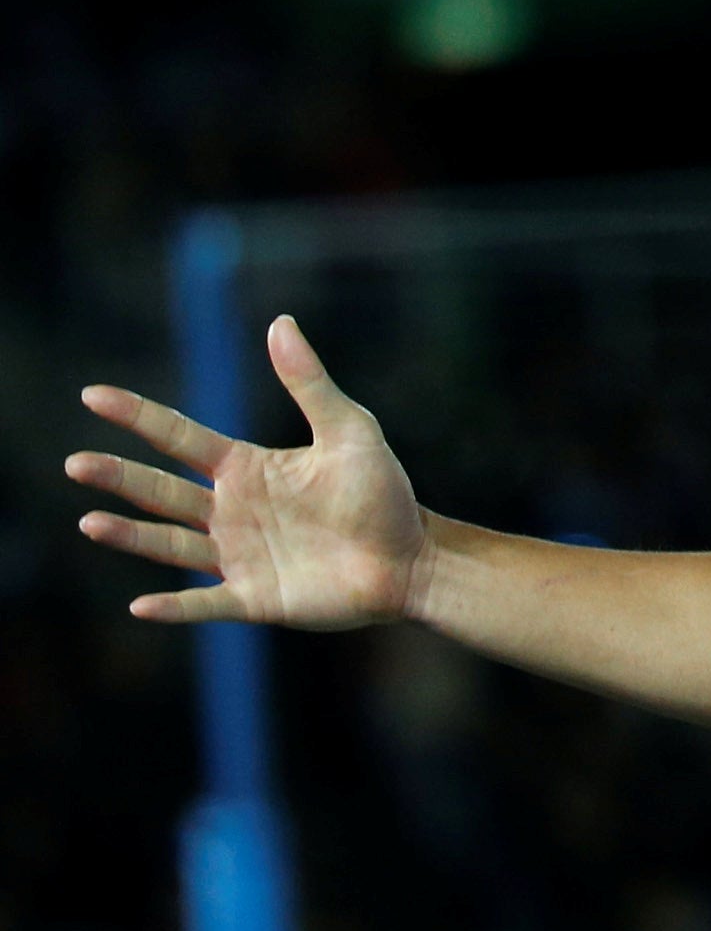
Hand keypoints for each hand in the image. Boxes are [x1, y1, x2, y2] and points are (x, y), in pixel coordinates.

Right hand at [70, 316, 427, 628]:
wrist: (414, 559)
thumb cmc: (383, 493)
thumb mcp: (350, 430)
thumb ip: (309, 383)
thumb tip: (281, 322)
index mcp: (247, 468)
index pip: (179, 438)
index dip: (138, 416)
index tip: (93, 396)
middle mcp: (231, 511)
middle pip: (161, 491)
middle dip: (118, 477)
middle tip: (75, 463)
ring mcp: (239, 556)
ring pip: (170, 544)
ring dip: (131, 536)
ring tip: (90, 522)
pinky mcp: (256, 598)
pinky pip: (206, 604)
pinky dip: (174, 608)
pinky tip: (140, 607)